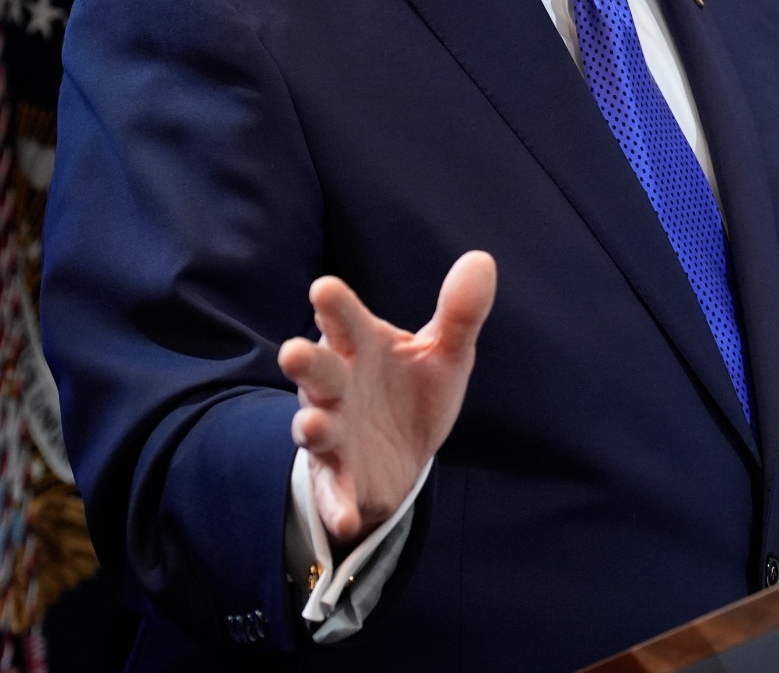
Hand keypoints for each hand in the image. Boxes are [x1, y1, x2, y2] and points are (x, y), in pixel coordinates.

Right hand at [278, 251, 496, 545]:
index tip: (324, 288)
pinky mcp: (339, 478)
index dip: (335, 305)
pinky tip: (347, 518)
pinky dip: (337, 505)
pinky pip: (334, 492)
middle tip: (295, 352)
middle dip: (306, 363)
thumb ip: (459, 314)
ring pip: (315, 426)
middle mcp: (338, 386)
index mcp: (360, 347)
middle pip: (318, 371)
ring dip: (311, 427)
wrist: (402, 458)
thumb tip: (482, 260)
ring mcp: (334, 433)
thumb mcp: (444, 355)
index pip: (345, 321)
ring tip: (311, 426)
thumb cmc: (412, 392)